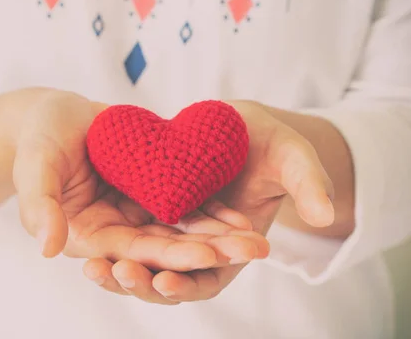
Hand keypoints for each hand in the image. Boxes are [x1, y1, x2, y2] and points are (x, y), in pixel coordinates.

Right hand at [12, 91, 268, 271]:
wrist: (58, 114)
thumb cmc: (39, 138)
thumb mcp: (35, 166)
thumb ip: (39, 205)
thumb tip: (47, 248)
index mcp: (88, 235)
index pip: (133, 252)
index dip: (170, 255)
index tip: (208, 256)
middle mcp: (117, 231)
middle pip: (167, 247)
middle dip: (209, 251)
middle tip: (252, 251)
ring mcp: (137, 213)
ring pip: (182, 230)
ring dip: (219, 237)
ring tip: (257, 241)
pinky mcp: (153, 193)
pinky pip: (186, 206)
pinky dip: (213, 212)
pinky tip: (243, 218)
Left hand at [82, 100, 334, 303]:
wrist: (240, 126)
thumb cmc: (271, 143)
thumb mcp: (292, 157)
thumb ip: (308, 182)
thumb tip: (324, 212)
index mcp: (233, 248)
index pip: (210, 279)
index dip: (189, 285)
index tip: (165, 282)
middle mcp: (198, 246)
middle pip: (167, 277)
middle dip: (141, 283)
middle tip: (116, 276)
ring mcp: (172, 230)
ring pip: (142, 262)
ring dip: (118, 271)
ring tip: (93, 267)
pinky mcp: (152, 211)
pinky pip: (128, 232)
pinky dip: (110, 242)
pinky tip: (85, 240)